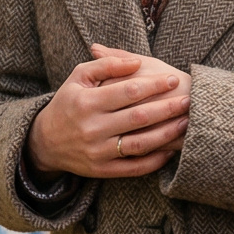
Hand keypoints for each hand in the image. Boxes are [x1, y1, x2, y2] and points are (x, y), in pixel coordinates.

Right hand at [28, 42, 190, 179]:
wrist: (45, 142)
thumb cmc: (68, 103)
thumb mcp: (78, 77)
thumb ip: (107, 64)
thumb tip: (136, 62)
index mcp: (86, 102)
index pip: (128, 92)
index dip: (154, 85)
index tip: (173, 79)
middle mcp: (92, 128)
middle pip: (138, 118)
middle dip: (167, 108)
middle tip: (189, 100)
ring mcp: (98, 152)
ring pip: (140, 144)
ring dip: (167, 134)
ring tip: (186, 122)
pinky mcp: (103, 171)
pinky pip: (135, 168)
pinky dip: (156, 160)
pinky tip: (171, 148)